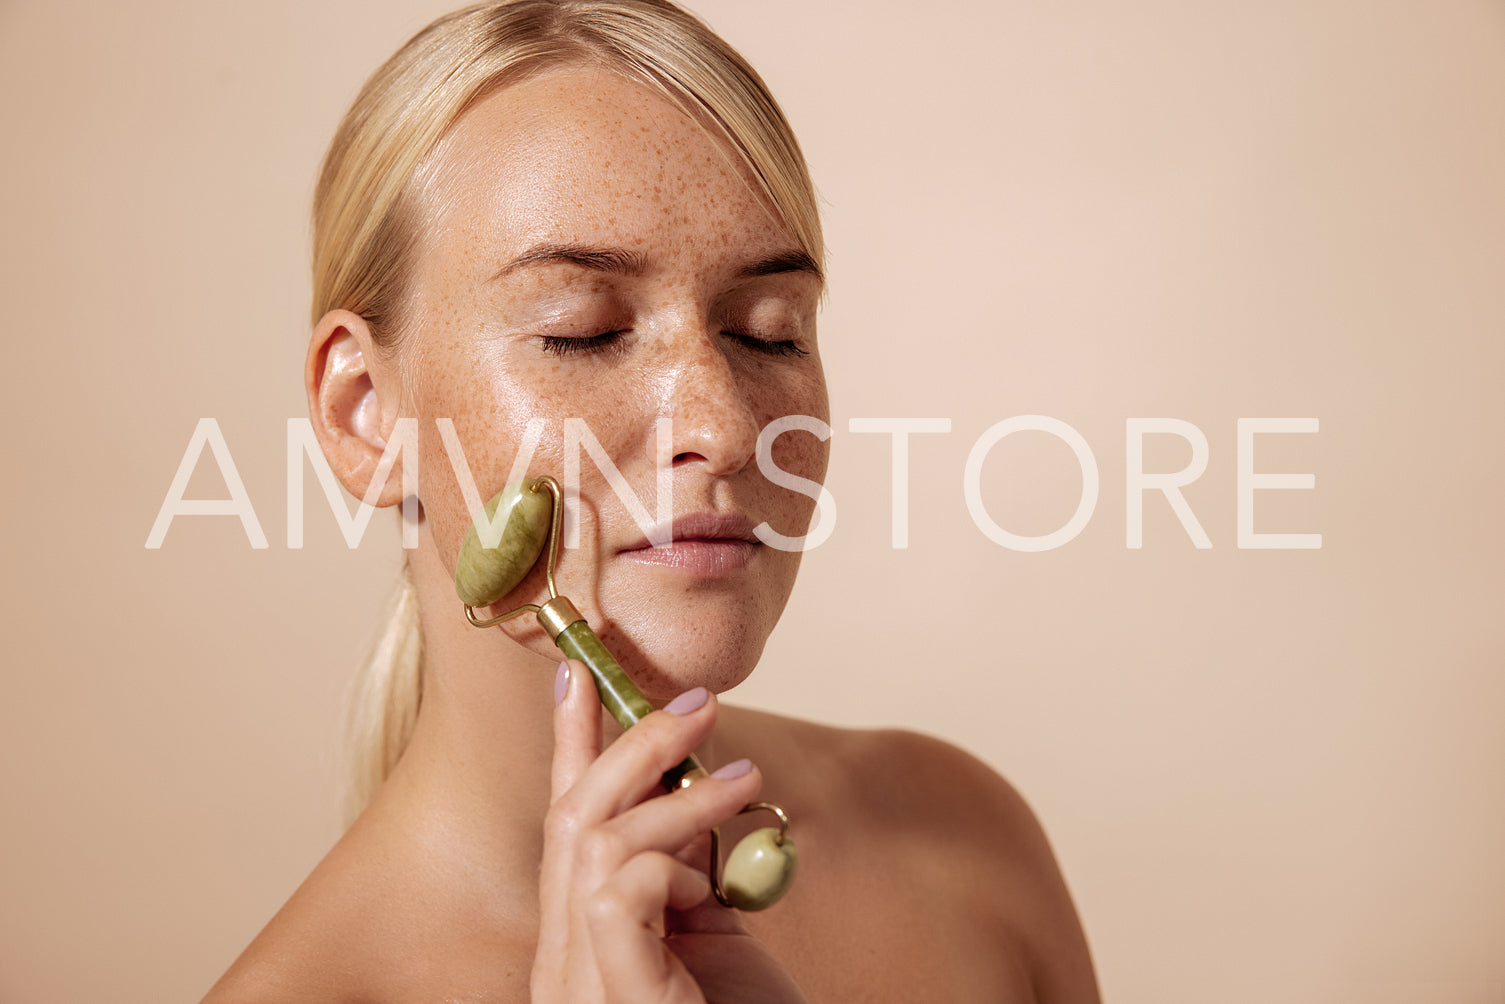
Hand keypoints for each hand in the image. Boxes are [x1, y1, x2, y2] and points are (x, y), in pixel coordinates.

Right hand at [530, 660, 807, 1003]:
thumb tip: (697, 793)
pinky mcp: (612, 996)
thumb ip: (692, 877)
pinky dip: (670, 857)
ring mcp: (577, 984)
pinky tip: (713, 879)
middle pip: (570, 817)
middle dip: (626, 742)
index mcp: (580, 944)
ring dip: (671, 792)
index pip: (565, 823)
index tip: (579, 672)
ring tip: (743, 778)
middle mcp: (562, 963)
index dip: (570, 744)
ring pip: (593, 840)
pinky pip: (619, 889)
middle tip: (699, 702)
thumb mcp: (716, 944)